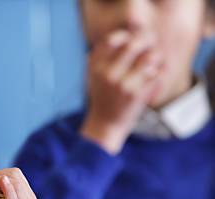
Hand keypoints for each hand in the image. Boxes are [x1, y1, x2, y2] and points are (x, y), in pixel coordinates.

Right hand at [81, 30, 163, 154]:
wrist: (105, 123)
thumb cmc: (104, 94)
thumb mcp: (98, 71)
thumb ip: (111, 48)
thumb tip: (134, 19)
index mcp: (95, 66)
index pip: (112, 39)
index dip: (126, 36)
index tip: (130, 41)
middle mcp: (107, 74)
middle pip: (135, 44)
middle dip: (147, 42)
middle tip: (149, 46)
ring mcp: (122, 84)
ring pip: (150, 57)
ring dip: (155, 58)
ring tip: (152, 63)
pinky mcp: (136, 94)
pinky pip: (156, 73)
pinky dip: (158, 74)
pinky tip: (152, 78)